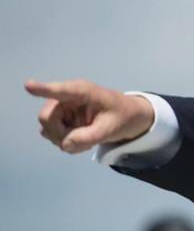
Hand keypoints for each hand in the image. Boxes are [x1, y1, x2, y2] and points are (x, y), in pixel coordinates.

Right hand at [25, 79, 154, 153]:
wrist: (128, 117)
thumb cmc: (123, 116)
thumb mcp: (111, 129)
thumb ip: (89, 136)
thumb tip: (64, 145)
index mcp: (82, 91)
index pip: (61, 90)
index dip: (43, 89)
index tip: (28, 85)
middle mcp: (67, 98)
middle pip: (46, 118)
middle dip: (61, 134)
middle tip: (84, 142)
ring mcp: (62, 109)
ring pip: (48, 129)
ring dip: (65, 140)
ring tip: (88, 139)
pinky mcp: (62, 120)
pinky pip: (54, 136)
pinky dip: (67, 142)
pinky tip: (84, 140)